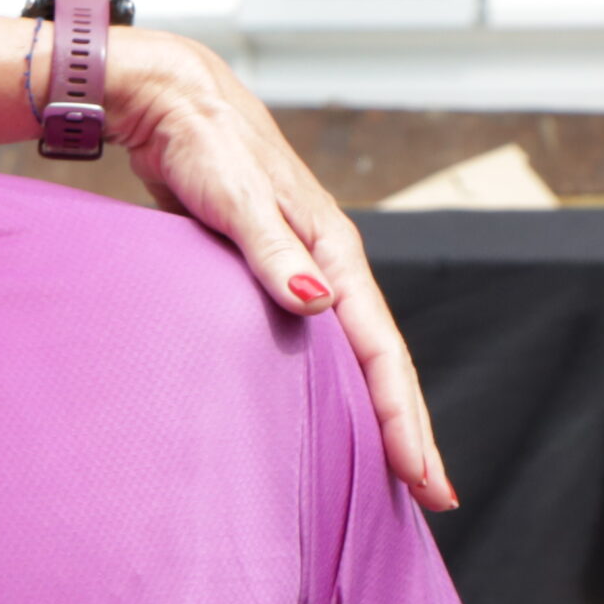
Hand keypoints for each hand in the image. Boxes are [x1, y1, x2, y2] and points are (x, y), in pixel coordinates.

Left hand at [108, 27, 455, 510]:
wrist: (171, 103)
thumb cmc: (204, 144)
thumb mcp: (234, 198)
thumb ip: (270, 252)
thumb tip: (318, 303)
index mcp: (334, 251)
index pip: (382, 351)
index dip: (404, 419)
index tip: (426, 479)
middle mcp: (329, 266)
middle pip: (380, 363)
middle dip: (407, 430)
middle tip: (433, 500)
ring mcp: (302, 272)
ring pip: (350, 357)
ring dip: (373, 413)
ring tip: (393, 473)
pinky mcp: (269, 273)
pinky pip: (313, 345)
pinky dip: (328, 385)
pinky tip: (323, 419)